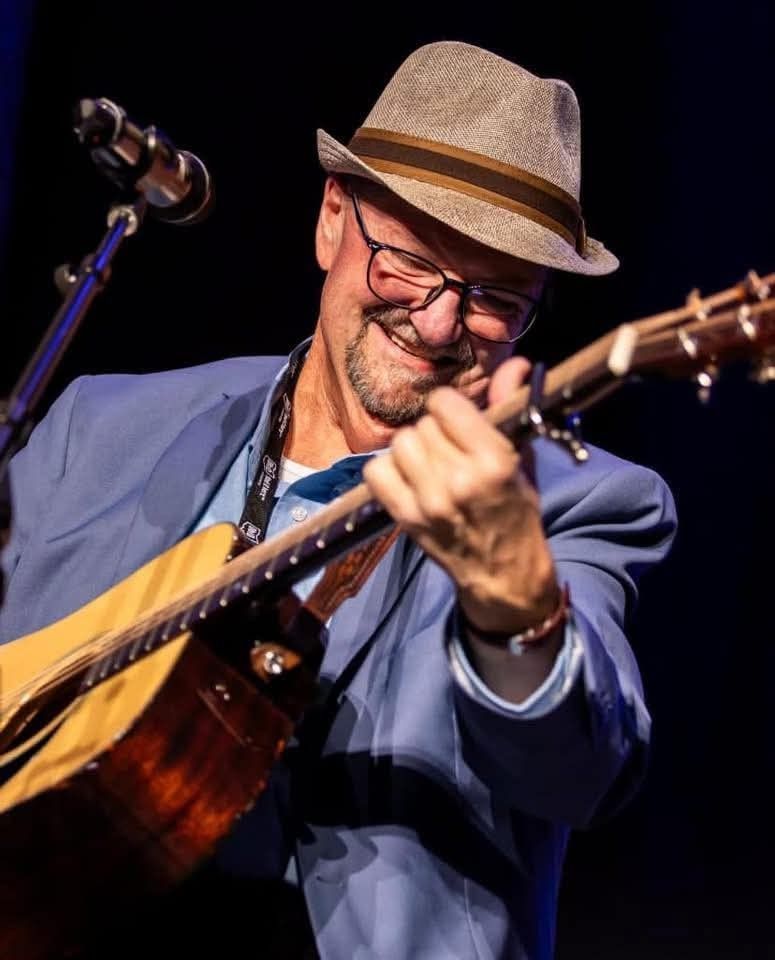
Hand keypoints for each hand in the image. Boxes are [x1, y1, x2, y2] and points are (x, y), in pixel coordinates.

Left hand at [363, 357, 560, 634]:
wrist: (503, 573)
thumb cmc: (515, 510)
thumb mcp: (522, 458)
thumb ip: (509, 407)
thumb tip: (514, 363)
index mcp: (493, 460)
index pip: (444, 404)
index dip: (449, 408)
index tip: (457, 420)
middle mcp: (458, 479)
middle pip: (421, 425)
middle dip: (434, 431)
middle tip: (448, 450)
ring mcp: (429, 501)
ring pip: (400, 445)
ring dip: (412, 451)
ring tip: (430, 466)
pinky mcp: (406, 518)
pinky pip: (376, 472)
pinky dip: (388, 471)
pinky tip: (408, 479)